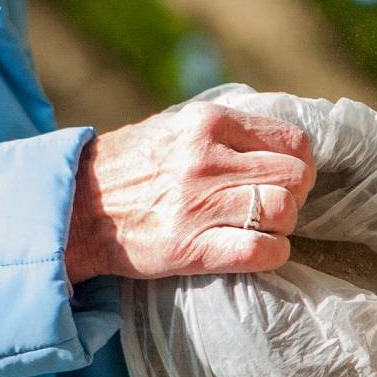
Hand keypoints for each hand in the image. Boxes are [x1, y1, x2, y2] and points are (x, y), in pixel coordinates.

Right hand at [65, 102, 314, 282]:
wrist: (77, 206)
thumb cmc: (134, 166)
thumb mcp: (176, 126)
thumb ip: (225, 128)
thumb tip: (281, 141)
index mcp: (207, 122)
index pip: (292, 141)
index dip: (299, 163)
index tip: (286, 177)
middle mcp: (205, 159)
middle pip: (294, 177)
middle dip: (295, 194)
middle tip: (276, 204)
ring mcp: (198, 204)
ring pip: (284, 212)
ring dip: (283, 226)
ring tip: (264, 227)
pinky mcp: (190, 247)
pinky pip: (262, 252)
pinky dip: (273, 254)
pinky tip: (258, 251)